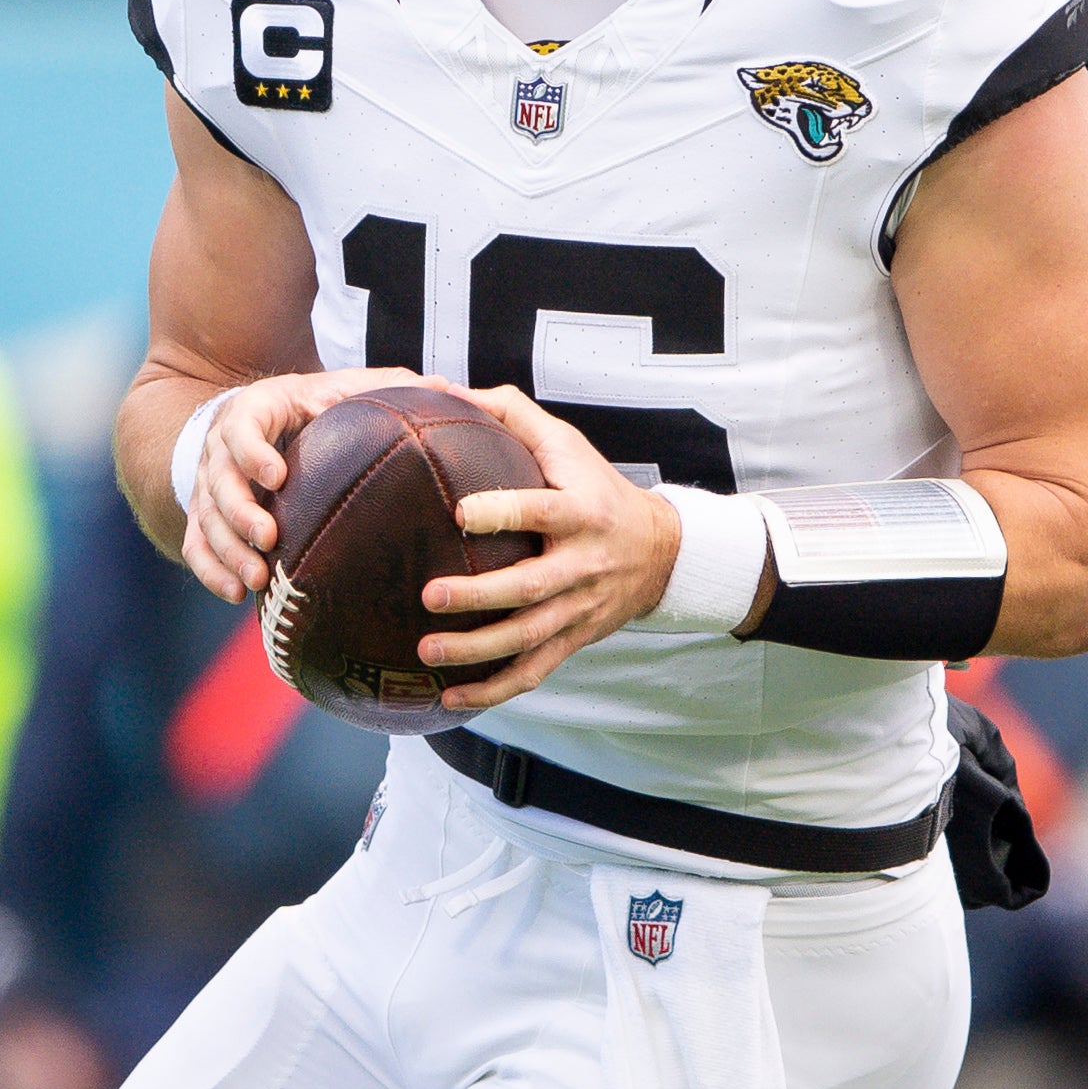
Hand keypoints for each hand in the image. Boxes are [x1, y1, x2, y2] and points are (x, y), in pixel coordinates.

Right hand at [176, 367, 436, 603]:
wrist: (261, 417)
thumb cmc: (317, 404)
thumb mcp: (346, 387)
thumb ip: (390, 387)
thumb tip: (450, 390)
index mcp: (254, 410)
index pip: (241, 427)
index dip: (253, 452)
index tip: (277, 477)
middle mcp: (221, 448)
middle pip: (217, 481)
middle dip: (239, 512)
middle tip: (268, 539)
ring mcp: (208, 484)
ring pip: (205, 519)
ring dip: (227, 551)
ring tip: (257, 580)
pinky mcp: (206, 515)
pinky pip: (197, 546)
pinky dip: (212, 571)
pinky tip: (237, 596)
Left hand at [417, 385, 683, 711]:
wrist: (661, 550)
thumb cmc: (595, 487)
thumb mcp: (566, 443)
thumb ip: (509, 414)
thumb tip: (443, 390)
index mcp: (580, 512)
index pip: (541, 511)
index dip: (504, 513)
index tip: (459, 513)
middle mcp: (583, 564)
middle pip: (531, 587)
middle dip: (479, 595)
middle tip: (428, 594)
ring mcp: (579, 609)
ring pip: (529, 638)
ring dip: (476, 651)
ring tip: (426, 652)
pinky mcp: (573, 641)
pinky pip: (533, 672)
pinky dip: (493, 691)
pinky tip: (449, 698)